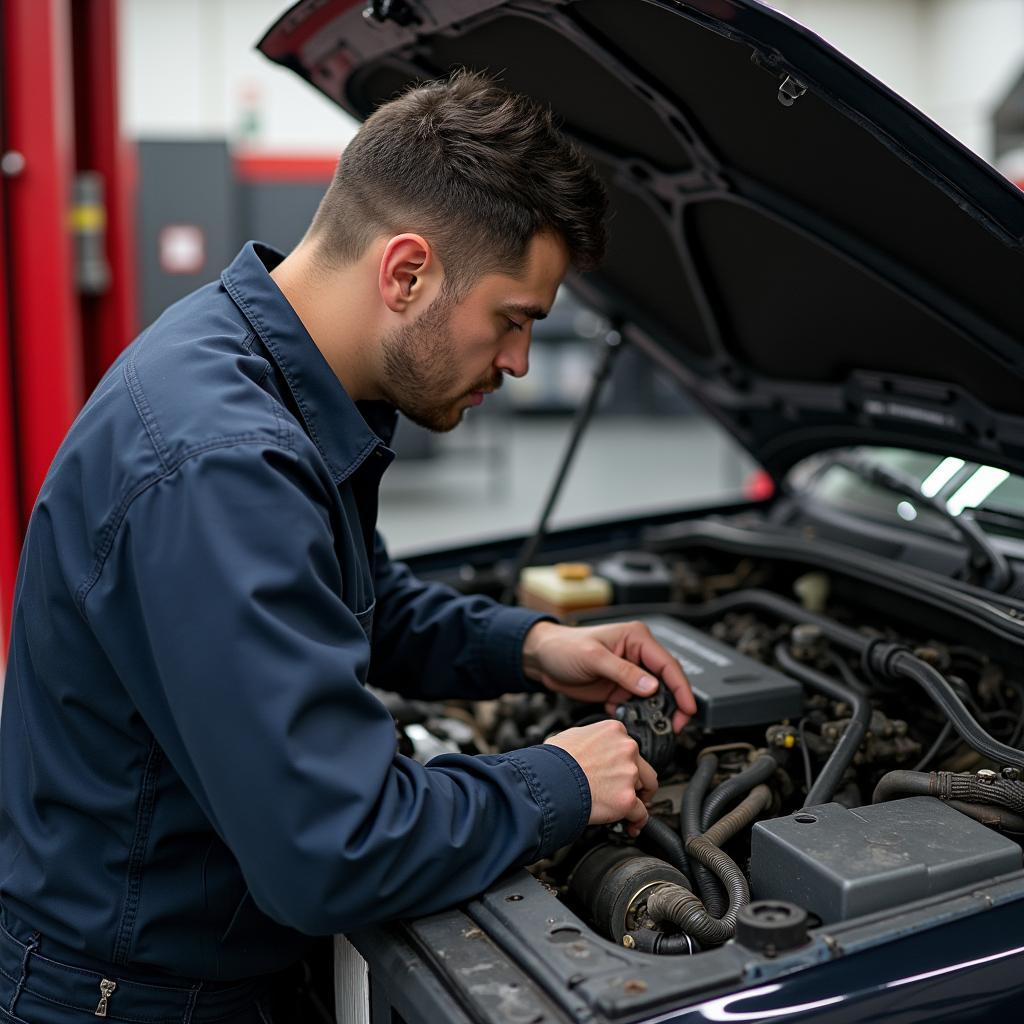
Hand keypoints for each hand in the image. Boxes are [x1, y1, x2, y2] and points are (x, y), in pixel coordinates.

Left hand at [522, 620, 696, 730]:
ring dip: (657, 713)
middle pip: (667, 682)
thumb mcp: (593, 657)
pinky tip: (636, 725)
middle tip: (675, 725)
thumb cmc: (564, 647)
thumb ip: (623, 672)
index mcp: (636, 638)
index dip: (681, 688)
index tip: (688, 709)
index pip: (668, 664)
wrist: (542, 660)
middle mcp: (637, 655)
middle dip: (674, 704)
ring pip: (655, 697)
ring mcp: (630, 674)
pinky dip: (639, 717)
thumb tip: (651, 687)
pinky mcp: (620, 690)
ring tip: (657, 728)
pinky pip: (638, 706)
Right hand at [546, 720, 657, 835]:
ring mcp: (628, 773)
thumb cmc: (553, 760)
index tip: (620, 772)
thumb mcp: (571, 737)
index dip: (624, 763)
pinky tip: (631, 824)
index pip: (629, 748)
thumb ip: (589, 741)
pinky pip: (640, 813)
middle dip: (637, 782)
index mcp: (614, 731)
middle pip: (643, 768)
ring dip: (635, 800)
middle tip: (629, 791)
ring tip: (626, 810)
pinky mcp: (626, 798)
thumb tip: (585, 747)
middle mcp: (626, 749)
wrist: (549, 779)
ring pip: (643, 790)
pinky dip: (636, 820)